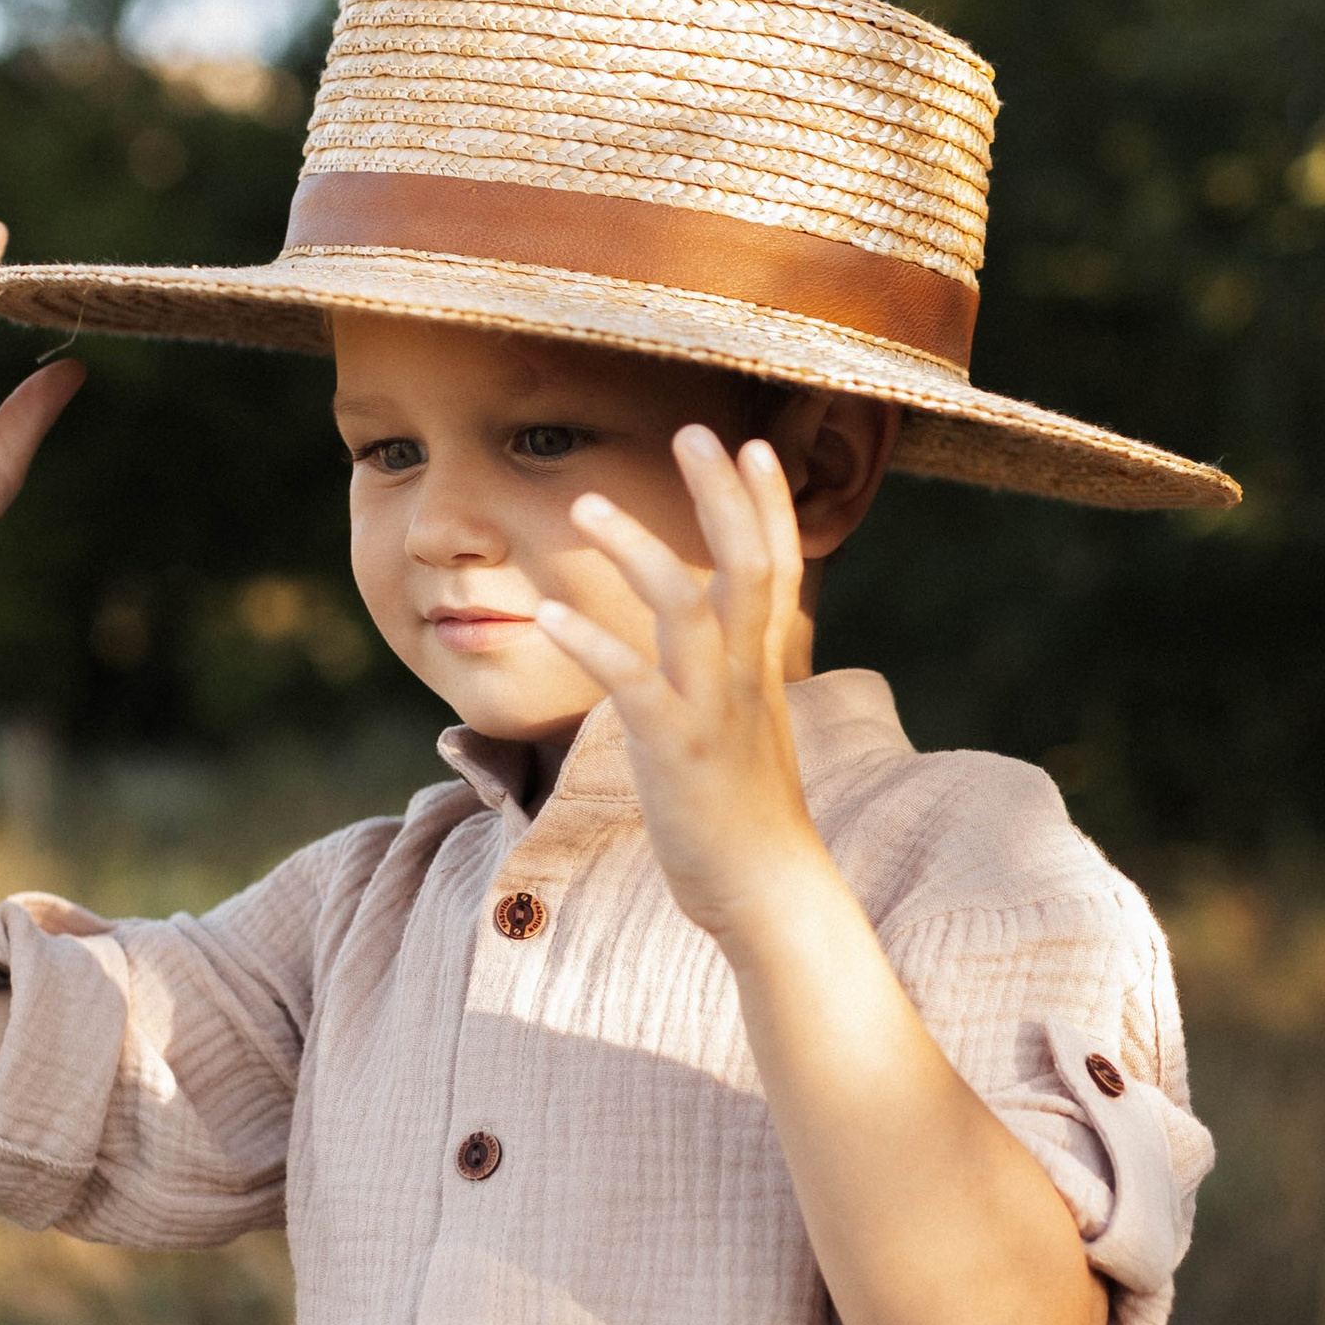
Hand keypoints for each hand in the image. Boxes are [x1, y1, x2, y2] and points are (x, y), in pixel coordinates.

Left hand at [531, 427, 827, 951]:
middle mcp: (747, 678)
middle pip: (745, 564)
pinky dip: (590, 643)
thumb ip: (731, 679)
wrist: (769, 894)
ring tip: (586, 503)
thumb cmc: (747, 815)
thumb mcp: (746, 730)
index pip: (777, 566)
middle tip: (691, 429)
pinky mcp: (676, 752)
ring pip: (687, 610)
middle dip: (720, 495)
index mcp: (762, 669)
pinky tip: (546, 614)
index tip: (752, 444)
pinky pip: (633, 684)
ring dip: (637, 550)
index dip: (766, 504)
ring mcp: (714, 713)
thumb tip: (717, 648)